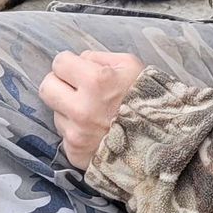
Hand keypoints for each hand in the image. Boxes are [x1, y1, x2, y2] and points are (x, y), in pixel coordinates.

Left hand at [39, 50, 145, 169]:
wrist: (166, 148)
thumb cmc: (150, 102)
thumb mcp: (131, 66)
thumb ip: (98, 57)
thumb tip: (78, 60)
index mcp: (95, 81)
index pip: (58, 63)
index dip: (69, 65)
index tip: (78, 71)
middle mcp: (81, 109)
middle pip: (46, 87)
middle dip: (59, 84)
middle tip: (76, 89)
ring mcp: (77, 135)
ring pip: (56, 112)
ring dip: (69, 110)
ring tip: (94, 114)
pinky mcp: (76, 155)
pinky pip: (64, 135)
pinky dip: (75, 132)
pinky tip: (95, 132)